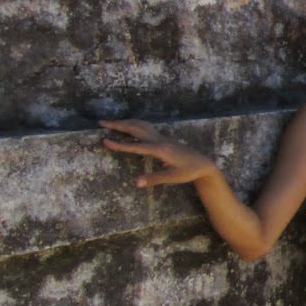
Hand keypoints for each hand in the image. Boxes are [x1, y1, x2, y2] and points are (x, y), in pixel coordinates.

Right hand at [100, 119, 218, 188]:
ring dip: (126, 122)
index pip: (136, 146)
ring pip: (141, 125)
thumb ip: (154, 179)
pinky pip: (146, 128)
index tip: (105, 141)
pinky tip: (129, 126)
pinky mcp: (164, 138)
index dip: (120, 145)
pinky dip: (134, 124)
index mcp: (161, 149)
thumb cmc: (189, 171)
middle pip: (136, 128)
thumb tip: (135, 183)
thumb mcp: (173, 178)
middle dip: (118, 125)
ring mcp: (162, 137)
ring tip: (111, 122)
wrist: (204, 164)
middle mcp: (160, 140)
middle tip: (101, 122)